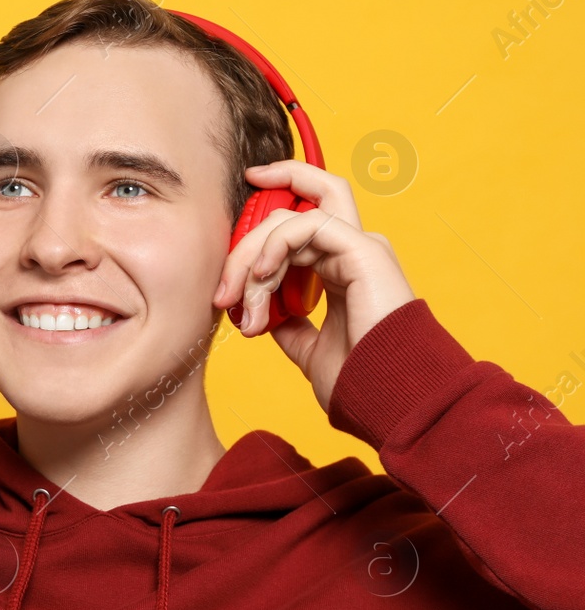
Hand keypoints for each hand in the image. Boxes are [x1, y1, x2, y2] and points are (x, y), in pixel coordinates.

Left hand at [211, 160, 416, 413]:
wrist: (386, 399)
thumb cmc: (357, 379)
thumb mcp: (306, 347)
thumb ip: (286, 322)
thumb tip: (259, 312)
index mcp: (343, 268)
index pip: (299, 220)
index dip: (265, 210)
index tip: (231, 221)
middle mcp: (353, 250)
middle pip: (289, 213)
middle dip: (245, 244)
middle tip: (222, 294)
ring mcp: (361, 246)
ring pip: (291, 219)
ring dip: (253, 258)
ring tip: (242, 303)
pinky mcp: (364, 249)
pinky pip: (307, 225)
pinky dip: (276, 246)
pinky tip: (262, 277)